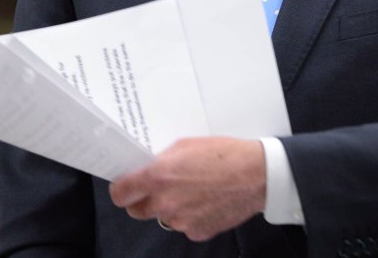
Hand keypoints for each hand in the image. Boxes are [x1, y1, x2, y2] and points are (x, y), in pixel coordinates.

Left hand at [109, 137, 265, 240]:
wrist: (257, 175)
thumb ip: (161, 160)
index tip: (126, 185)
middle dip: (143, 200)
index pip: (120, 194)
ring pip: (163, 218)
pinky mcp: (197, 232)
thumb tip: (148, 169)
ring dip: (169, 207)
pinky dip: (190, 216)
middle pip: (136, 210)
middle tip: (158, 188)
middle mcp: (165, 202)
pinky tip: (205, 201)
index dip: (122, 189)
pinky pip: (184, 225)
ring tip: (192, 191)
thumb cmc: (224, 154)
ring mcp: (181, 221)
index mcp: (158, 177)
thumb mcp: (186, 145)